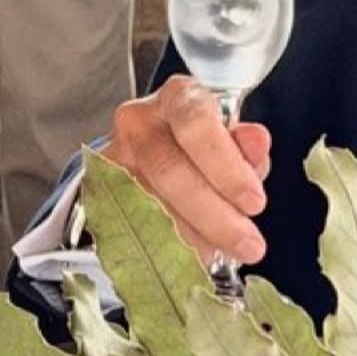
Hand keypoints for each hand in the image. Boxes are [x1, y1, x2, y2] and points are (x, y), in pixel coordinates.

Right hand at [103, 75, 270, 265]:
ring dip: (194, 238)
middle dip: (215, 214)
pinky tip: (195, 257)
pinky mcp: (100, 193)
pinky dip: (169, 248)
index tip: (254, 201)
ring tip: (227, 252)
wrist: (159, 153)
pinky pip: (133, 228)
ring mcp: (114, 158)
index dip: (226, 166)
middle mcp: (139, 122)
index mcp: (178, 98)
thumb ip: (247, 146)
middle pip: (169, 170)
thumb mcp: (233, 142)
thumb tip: (256, 142)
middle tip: (248, 243)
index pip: (196, 124)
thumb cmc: (203, 146)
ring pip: (149, 205)